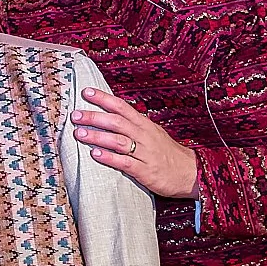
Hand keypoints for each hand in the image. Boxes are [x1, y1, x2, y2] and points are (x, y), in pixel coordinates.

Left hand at [72, 88, 199, 198]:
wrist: (191, 173)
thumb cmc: (168, 153)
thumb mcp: (153, 133)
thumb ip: (134, 125)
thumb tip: (113, 115)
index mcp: (145, 124)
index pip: (122, 107)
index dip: (104, 99)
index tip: (87, 92)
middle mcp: (144, 135)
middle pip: (116, 122)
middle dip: (94, 117)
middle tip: (75, 115)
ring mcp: (144, 152)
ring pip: (118, 141)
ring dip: (97, 136)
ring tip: (79, 133)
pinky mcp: (144, 170)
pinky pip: (124, 162)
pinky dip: (109, 157)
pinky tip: (95, 154)